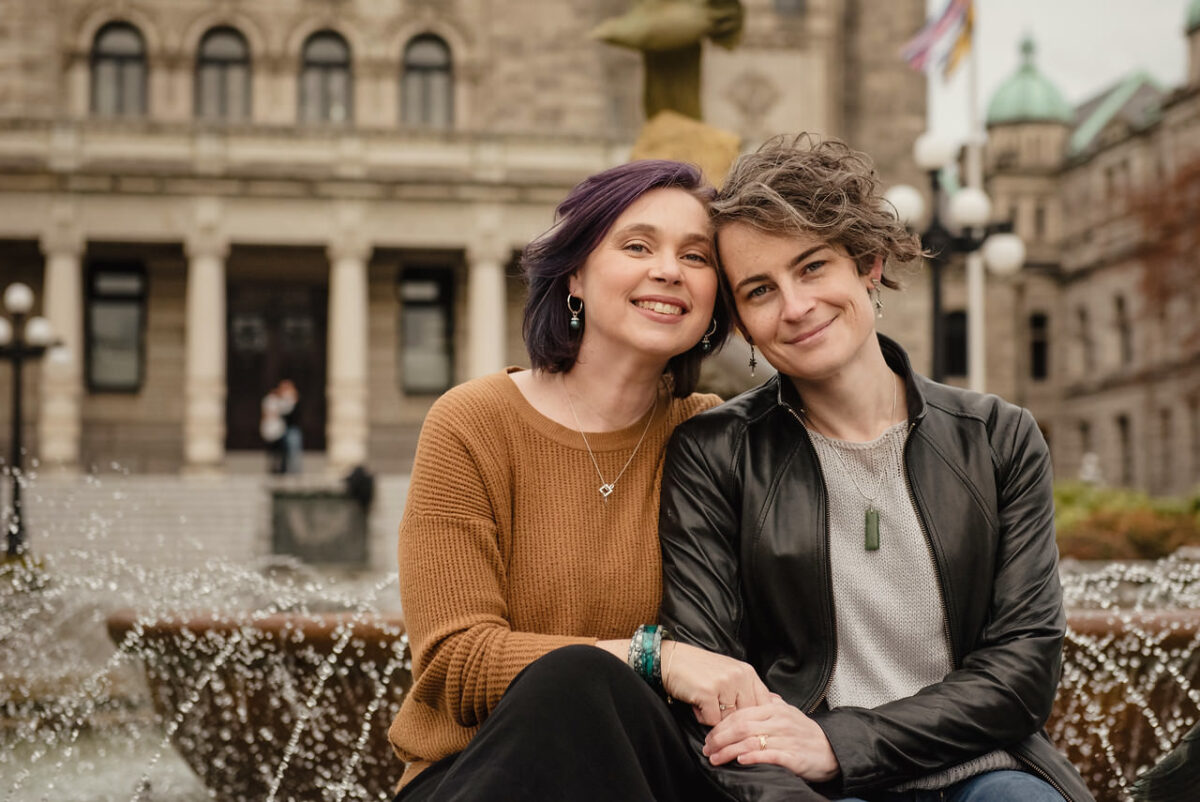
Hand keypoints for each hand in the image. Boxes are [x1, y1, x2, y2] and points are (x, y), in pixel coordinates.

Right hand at [661, 642, 771, 725]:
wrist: (671, 660)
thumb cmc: (700, 670)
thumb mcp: (730, 673)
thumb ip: (750, 689)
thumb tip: (777, 703)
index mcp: (748, 672)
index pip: (764, 704)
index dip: (754, 717)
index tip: (745, 722)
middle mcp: (740, 676)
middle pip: (747, 715)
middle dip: (731, 718)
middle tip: (716, 707)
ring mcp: (724, 683)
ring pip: (729, 720)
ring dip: (714, 717)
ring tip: (705, 701)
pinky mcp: (708, 692)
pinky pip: (711, 720)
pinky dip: (701, 716)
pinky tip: (696, 701)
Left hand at [702, 698, 839, 782]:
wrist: (832, 751)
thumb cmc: (806, 733)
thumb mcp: (789, 712)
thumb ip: (773, 703)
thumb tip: (760, 695)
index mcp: (775, 709)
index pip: (741, 713)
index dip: (721, 725)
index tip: (709, 736)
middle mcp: (779, 721)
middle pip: (742, 727)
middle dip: (720, 738)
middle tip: (707, 749)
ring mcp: (786, 738)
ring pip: (751, 741)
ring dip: (729, 751)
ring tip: (716, 758)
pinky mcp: (793, 756)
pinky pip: (769, 755)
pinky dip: (753, 757)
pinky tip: (740, 760)